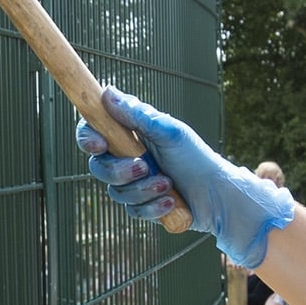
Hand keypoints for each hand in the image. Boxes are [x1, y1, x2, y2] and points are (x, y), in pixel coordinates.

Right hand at [75, 90, 294, 267]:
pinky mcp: (141, 205)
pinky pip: (133, 211)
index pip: (93, 130)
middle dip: (120, 171)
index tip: (100, 145)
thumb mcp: (169, 132)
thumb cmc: (196, 157)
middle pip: (98, 166)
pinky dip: (152, 207)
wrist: (217, 194)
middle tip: (145, 166)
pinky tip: (171, 201)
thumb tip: (107, 93)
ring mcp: (132, 183)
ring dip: (143, 190)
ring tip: (168, 184)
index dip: (88, 137)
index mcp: (129, 133)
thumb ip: (138, 115)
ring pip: (116, 192)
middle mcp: (126, 157)